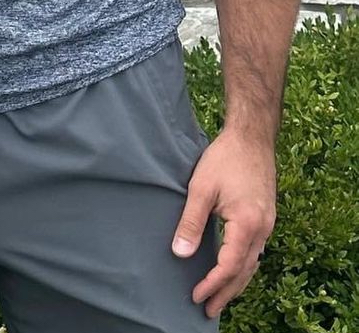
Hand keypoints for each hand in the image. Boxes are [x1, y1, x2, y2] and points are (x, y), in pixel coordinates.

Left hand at [172, 128, 275, 317]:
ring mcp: (267, 224)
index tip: (196, 296)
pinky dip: (244, 266)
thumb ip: (191, 222)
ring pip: (253, 263)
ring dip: (236, 283)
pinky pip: (256, 251)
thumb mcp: (201, 188)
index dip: (213, 284)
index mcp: (247, 224)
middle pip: (245, 272)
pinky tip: (234, 269)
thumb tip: (180, 253)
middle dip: (226, 293)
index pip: (230, 266)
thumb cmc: (225, 158)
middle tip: (208, 310)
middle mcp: (262, 229)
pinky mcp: (266, 218)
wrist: (252, 137)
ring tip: (220, 297)